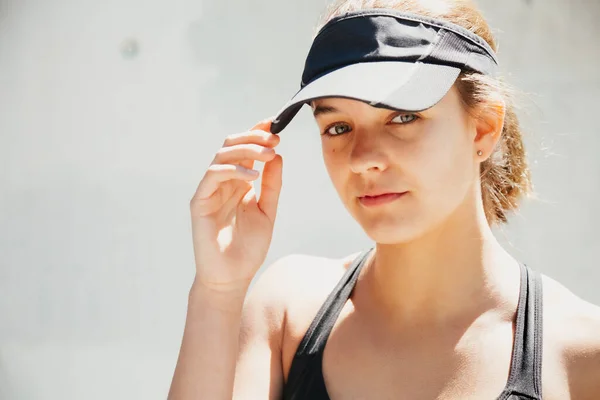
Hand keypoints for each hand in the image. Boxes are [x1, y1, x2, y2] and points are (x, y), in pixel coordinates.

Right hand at [189, 118, 282, 293]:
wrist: (232, 277)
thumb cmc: (248, 248)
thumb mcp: (267, 211)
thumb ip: (272, 185)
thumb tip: (277, 156)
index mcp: (238, 183)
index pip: (245, 151)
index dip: (257, 135)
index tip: (275, 127)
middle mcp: (222, 183)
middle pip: (231, 146)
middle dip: (253, 137)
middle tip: (273, 138)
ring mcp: (209, 190)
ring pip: (222, 155)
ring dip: (246, 150)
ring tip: (268, 154)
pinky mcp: (199, 201)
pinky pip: (213, 175)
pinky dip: (233, 170)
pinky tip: (253, 176)